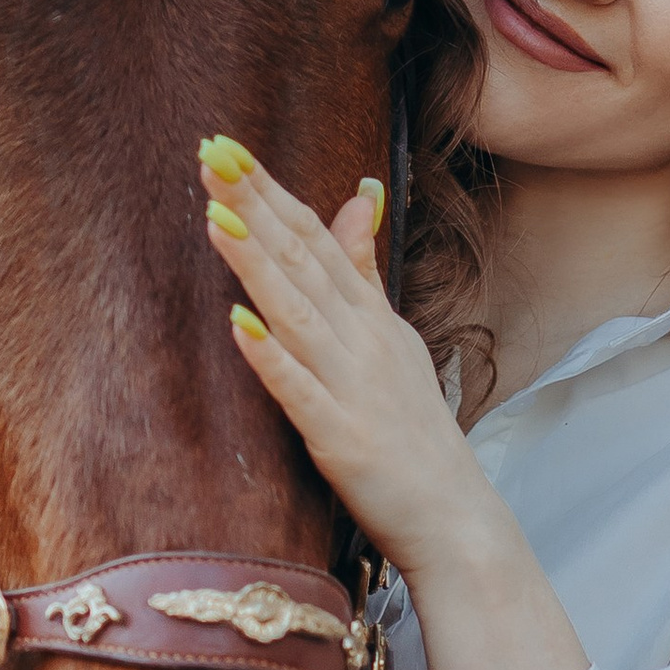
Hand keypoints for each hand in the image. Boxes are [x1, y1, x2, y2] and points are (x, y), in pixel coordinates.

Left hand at [202, 135, 592, 669]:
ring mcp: (355, 388)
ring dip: (257, 263)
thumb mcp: (393, 342)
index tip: (229, 148)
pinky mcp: (342, 439)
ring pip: (298, 313)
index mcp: (373, 319)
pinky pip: (300, 392)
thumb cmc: (416, 438)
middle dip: (257, 206)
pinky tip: (239, 325)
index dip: (273, 194)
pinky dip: (271, 357)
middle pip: (304, 261)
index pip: (318, 240)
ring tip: (216, 214)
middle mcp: (365, 341)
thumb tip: (357, 196)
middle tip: (212, 153)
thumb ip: (365, 272)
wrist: (457, 521)